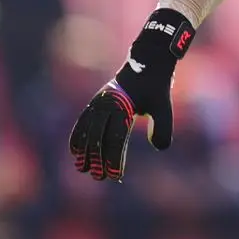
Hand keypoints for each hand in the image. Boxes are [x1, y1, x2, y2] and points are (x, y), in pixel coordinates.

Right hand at [69, 8, 193, 181]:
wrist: (147, 61)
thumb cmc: (156, 86)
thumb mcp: (163, 104)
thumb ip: (162, 126)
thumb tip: (159, 147)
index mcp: (123, 106)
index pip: (116, 138)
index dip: (115, 158)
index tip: (116, 175)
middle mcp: (107, 104)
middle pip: (98, 137)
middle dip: (98, 159)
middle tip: (99, 177)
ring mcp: (99, 102)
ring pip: (88, 130)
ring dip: (84, 150)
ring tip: (82, 168)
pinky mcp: (96, 102)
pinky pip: (83, 121)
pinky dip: (78, 135)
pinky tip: (75, 150)